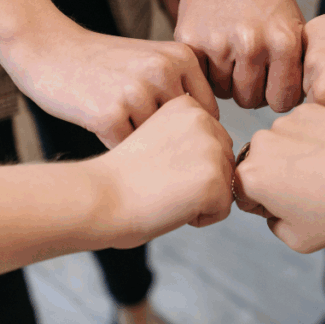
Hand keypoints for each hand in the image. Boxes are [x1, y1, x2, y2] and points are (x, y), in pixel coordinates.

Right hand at [1, 21, 217, 148]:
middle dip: (168, 145)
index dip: (190, 131)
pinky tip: (102, 132)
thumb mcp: (152, 59)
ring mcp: (136, 92)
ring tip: (124, 133)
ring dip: (143, 150)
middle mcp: (164, 72)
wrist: (48, 48)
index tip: (169, 134)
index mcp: (182, 57)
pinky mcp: (108, 114)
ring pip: (156, 144)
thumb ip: (184, 86)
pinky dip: (117, 151)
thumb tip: (214, 135)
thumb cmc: (103, 62)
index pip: (207, 114)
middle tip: (145, 142)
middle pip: (184, 132)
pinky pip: (127, 151)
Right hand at [89, 95, 234, 248]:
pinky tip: (169, 207)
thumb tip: (219, 155)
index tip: (157, 166)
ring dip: (199, 199)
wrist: (99, 197)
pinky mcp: (215, 181)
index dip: (187, 164)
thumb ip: (188, 137)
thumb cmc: (120, 175)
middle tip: (160, 183)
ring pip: (225, 186)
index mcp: (188, 105)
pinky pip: (222, 210)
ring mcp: (212, 150)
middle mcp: (204, 120)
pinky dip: (199, 218)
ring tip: (164, 193)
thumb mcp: (158, 135)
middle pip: (224, 163)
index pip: (213, 143)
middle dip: (199, 181)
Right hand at [175, 0, 303, 110]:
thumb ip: (296, 68)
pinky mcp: (189, 40)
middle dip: (253, 89)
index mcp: (284, 40)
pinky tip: (216, 50)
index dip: (279, 94)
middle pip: (251, 101)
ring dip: (229, 81)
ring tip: (234, 54)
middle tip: (252, 66)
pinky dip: (208, 72)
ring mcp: (217, 42)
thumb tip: (294, 112)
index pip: (283, 102)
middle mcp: (251, 43)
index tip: (276, 81)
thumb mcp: (295, 27)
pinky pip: (202, 79)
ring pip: (225, 93)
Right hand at [235, 104, 324, 252]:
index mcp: (249, 178)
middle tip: (311, 190)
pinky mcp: (307, 109)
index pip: (242, 194)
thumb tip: (270, 206)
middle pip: (257, 165)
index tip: (292, 208)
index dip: (264, 205)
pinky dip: (311, 138)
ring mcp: (284, 122)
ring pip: (279, 144)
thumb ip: (272, 224)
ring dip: (292, 156)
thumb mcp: (298, 240)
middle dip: (275, 178)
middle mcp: (260, 144)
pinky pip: (300, 128)